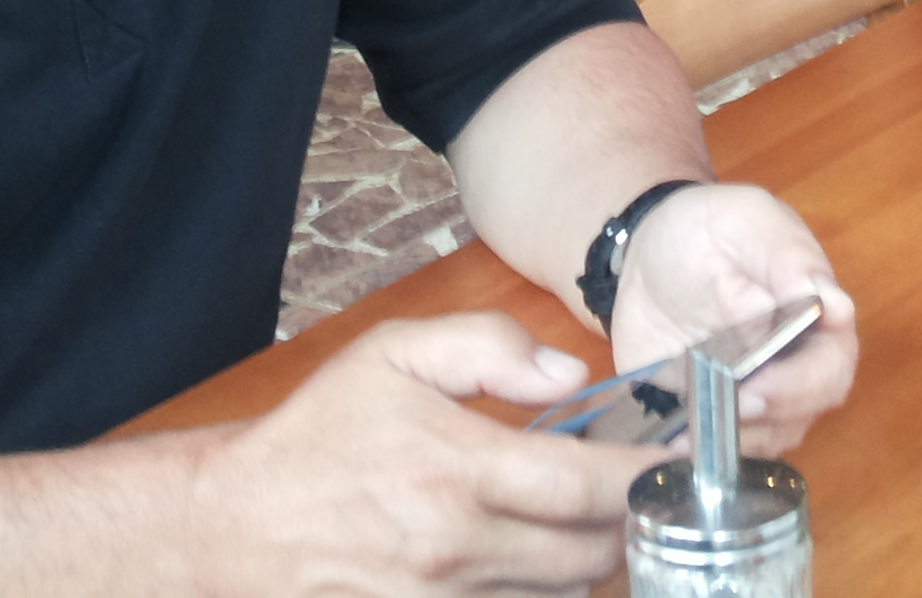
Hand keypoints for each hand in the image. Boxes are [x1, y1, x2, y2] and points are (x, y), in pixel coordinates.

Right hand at [190, 313, 660, 597]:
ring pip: (562, 595)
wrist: (237, 526)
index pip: (589, 487)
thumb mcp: (391, 356)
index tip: (683, 465)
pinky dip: (539, 594)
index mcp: (461, 468)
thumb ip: (487, 348)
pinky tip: (533, 564)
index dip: (649, 478)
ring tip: (582, 523)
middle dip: (630, 522)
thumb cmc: (318, 437)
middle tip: (637, 491)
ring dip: (586, 563)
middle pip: (593, 553)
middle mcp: (462, 545)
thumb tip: (569, 379)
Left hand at [604, 184, 856, 457]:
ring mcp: (753, 400)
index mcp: (815, 320)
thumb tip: (834, 307)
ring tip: (689, 431)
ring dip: (730, 442)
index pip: (831, 367)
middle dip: (764, 419)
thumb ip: (787, 260)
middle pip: (801, 414)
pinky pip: (716, 450)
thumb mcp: (747, 221)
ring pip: (761, 442)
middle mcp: (794, 370)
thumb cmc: (710, 229)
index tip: (762, 387)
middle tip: (725, 407)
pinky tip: (670, 442)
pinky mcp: (711, 417)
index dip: (802, 385)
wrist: (649, 251)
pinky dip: (697, 452)